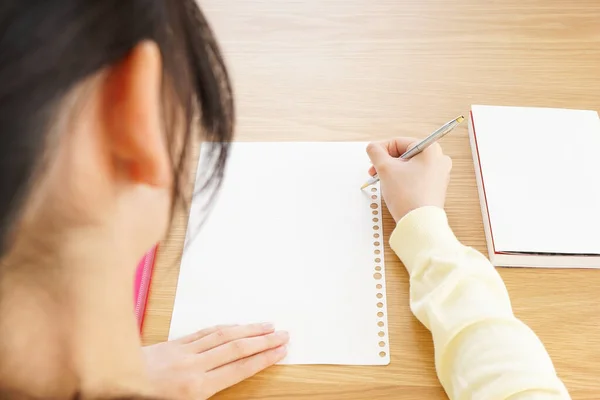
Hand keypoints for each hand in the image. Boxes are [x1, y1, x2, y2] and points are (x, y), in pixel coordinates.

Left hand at [144, 323, 288, 399]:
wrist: (109, 387)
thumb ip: (204, 395)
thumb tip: (228, 376)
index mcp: (197, 388)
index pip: (240, 368)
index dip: (264, 358)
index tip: (281, 350)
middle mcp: (194, 366)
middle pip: (237, 348)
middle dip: (263, 340)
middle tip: (283, 334)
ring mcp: (183, 352)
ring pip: (223, 335)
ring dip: (247, 329)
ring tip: (266, 325)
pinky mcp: (173, 344)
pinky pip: (204, 332)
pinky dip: (223, 327)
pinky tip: (234, 325)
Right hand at [366, 137, 451, 221]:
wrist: (419, 223)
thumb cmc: (407, 196)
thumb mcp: (385, 169)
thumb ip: (376, 153)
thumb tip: (372, 147)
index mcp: (431, 149)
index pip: (399, 142)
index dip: (382, 150)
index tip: (373, 160)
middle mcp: (439, 160)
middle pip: (405, 154)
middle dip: (388, 163)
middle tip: (376, 172)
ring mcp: (439, 175)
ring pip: (409, 167)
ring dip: (394, 172)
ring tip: (385, 182)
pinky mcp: (436, 188)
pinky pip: (416, 178)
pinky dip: (403, 181)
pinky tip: (396, 190)